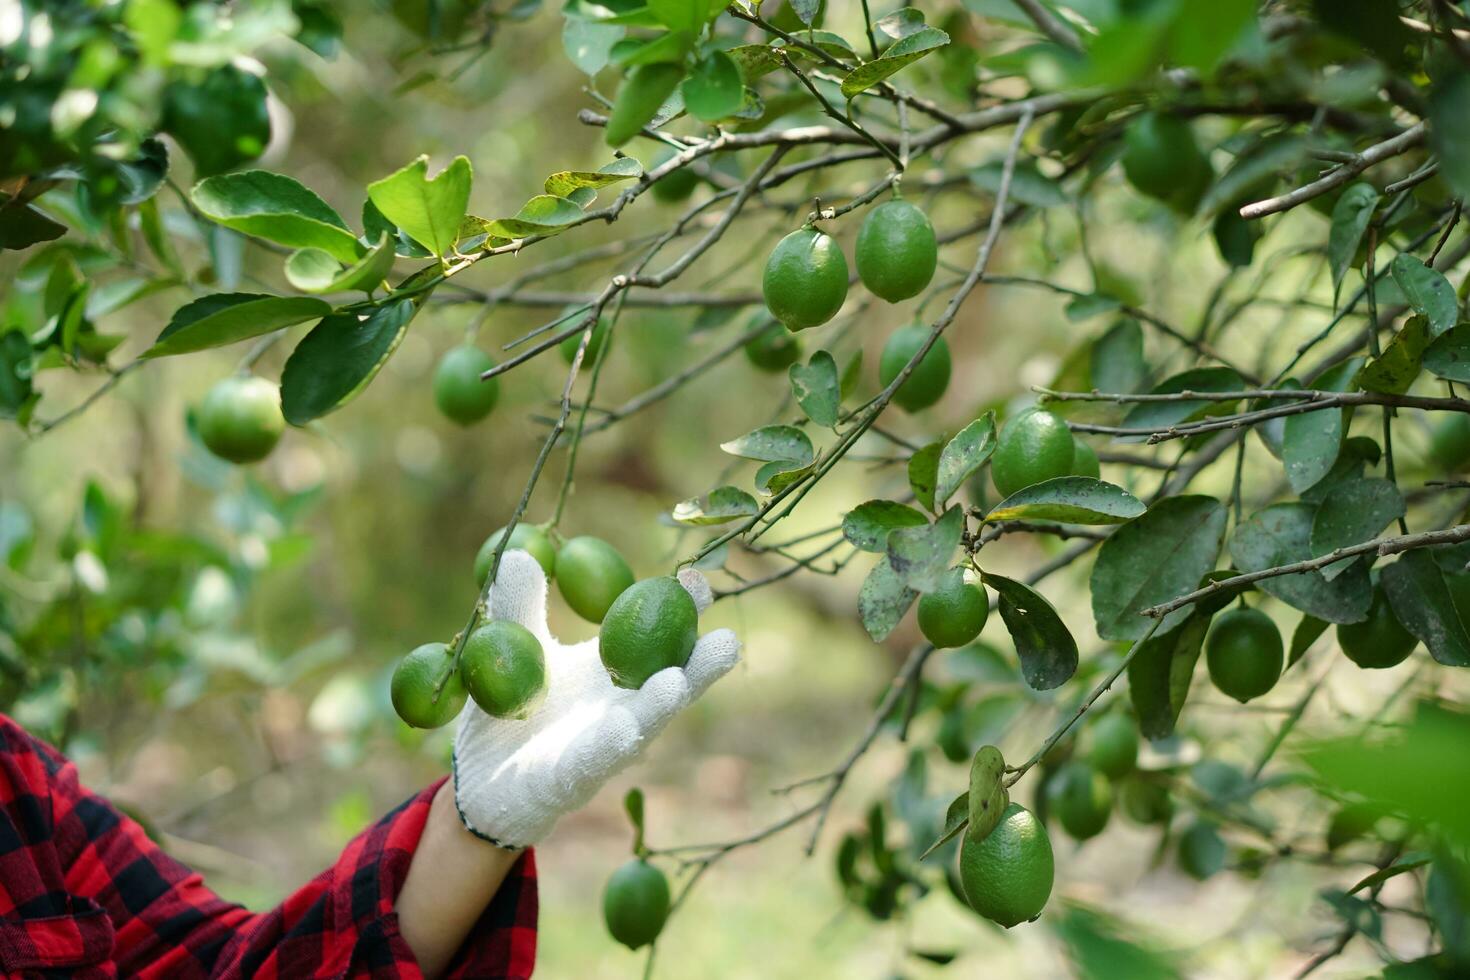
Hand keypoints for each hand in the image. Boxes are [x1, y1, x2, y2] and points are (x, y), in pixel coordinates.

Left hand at [452, 550, 739, 847]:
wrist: (476, 781)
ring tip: (678, 682)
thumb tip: (517, 552)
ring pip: (643, 725)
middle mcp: (622, 707)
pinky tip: (625, 728)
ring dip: (661, 706)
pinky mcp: (572, 779)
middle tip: (727, 639)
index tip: (696, 578)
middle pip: (673, 683)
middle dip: (700, 665)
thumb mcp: (512, 647)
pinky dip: (611, 744)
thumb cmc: (509, 709)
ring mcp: (602, 745)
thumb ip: (519, 604)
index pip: (659, 634)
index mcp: (614, 668)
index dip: (682, 609)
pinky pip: (594, 760)